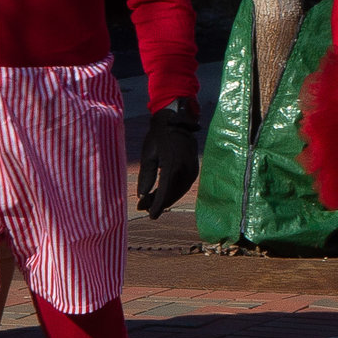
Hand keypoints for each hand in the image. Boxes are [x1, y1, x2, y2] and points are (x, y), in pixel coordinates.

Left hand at [137, 100, 201, 217]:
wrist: (177, 121)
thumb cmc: (158, 136)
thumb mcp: (148, 155)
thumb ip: (146, 176)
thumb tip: (143, 196)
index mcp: (172, 165)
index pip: (164, 191)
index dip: (157, 206)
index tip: (150, 216)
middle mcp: (184, 169)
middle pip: (172, 194)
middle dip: (159, 203)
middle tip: (145, 208)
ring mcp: (192, 170)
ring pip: (179, 191)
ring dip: (166, 198)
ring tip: (151, 202)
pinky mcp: (194, 169)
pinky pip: (183, 186)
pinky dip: (173, 192)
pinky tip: (162, 193)